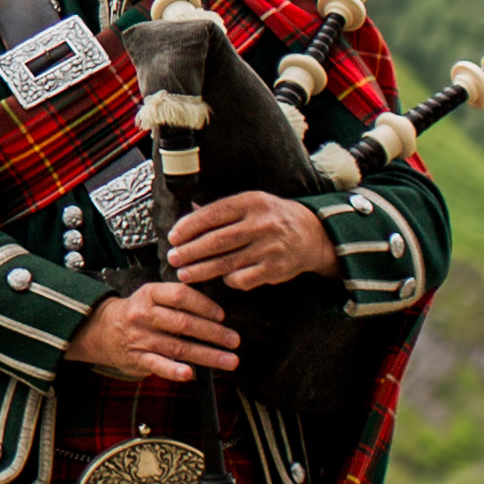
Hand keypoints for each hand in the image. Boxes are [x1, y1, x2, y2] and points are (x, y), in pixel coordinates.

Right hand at [71, 279, 243, 382]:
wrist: (101, 328)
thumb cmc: (138, 311)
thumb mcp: (153, 296)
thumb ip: (179, 299)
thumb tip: (216, 313)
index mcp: (150, 294)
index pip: (181, 296)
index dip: (204, 305)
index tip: (221, 316)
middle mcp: (144, 314)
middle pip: (183, 323)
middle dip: (213, 333)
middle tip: (234, 340)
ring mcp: (140, 337)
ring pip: (177, 347)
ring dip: (207, 355)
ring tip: (229, 360)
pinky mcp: (136, 358)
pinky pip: (157, 364)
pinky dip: (173, 370)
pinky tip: (189, 374)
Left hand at [167, 190, 330, 293]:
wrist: (310, 234)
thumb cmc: (271, 217)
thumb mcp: (250, 203)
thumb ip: (221, 209)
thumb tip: (188, 211)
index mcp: (251, 203)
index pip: (213, 214)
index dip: (189, 226)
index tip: (173, 236)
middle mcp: (261, 224)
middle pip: (217, 241)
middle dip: (191, 251)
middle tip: (173, 257)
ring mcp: (269, 248)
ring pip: (227, 262)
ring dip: (201, 270)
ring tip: (184, 274)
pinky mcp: (274, 269)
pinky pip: (242, 279)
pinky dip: (228, 280)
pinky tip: (219, 278)